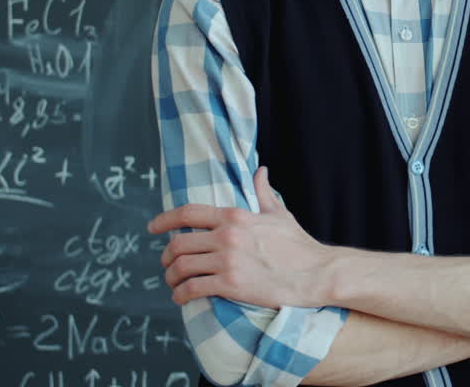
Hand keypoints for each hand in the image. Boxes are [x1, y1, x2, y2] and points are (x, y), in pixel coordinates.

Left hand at [148, 166, 332, 308]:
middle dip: (166, 255)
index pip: (188, 213)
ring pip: (181, 267)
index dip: (164, 220)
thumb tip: (260, 171)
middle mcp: (227, 236)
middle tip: (167, 264)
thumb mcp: (280, 214)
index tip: (152, 228)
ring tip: (174, 283)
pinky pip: (192, 289)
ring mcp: (228, 261)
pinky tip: (182, 298)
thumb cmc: (300, 245)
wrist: (317, 273)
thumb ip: (264, 193)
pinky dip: (181, 295)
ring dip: (171, 277)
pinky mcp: (231, 285)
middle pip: (178, 243)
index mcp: (236, 217)